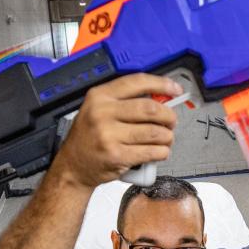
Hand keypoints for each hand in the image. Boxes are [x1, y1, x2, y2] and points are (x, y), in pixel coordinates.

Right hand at [54, 74, 181, 188]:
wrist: (73, 166)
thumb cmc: (89, 138)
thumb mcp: (98, 110)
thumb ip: (125, 101)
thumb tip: (161, 98)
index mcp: (99, 96)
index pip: (137, 82)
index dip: (161, 84)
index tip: (174, 89)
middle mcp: (102, 113)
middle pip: (150, 108)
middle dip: (168, 115)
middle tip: (171, 121)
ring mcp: (109, 135)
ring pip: (155, 132)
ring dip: (167, 137)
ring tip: (165, 139)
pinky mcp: (117, 156)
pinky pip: (151, 152)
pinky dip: (162, 152)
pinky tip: (159, 151)